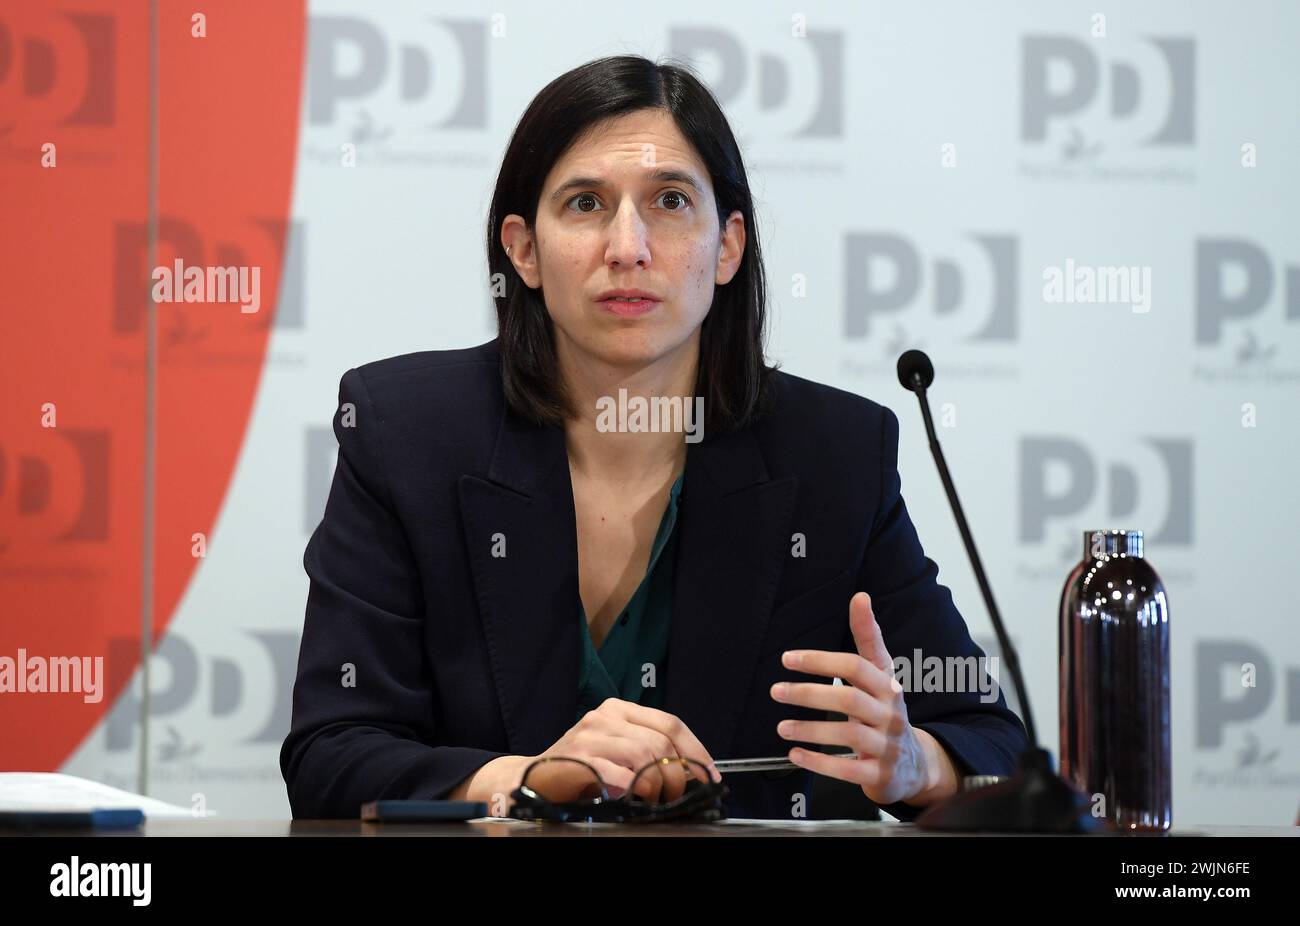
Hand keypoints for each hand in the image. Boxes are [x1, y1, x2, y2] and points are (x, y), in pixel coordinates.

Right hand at [524, 698, 720, 804]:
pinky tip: (631, 796)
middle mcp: (606, 715)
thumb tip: (689, 771)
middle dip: (678, 774)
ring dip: (656, 784)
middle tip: (676, 796)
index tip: (709, 775)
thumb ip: (648, 751)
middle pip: (661, 741)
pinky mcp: (577, 756)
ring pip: (643, 755)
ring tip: (653, 800)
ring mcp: (590, 734)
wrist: (532, 777)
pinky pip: (616, 772)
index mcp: (620, 709)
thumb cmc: (580, 767)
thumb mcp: (618, 751)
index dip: (695, 751)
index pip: (671, 723)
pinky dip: (630, 787)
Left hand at [770, 591, 957, 807]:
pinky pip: (848, 770)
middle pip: (849, 700)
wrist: (915, 764)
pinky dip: (819, 763)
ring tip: (781, 725)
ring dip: (810, 730)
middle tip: (776, 691)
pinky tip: (795, 754)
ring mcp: (887, 746)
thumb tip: (859, 597)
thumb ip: (867, 637)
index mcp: (888, 686)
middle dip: (809, 694)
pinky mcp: (880, 775)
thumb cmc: (886, 711)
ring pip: (848, 735)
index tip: (788, 659)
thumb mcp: (881, 674)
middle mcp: (890, 714)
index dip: (821, 661)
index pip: (856, 667)